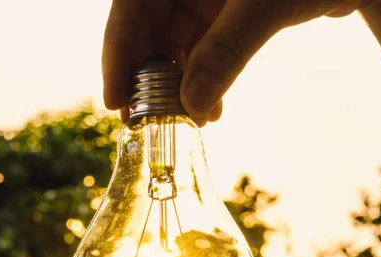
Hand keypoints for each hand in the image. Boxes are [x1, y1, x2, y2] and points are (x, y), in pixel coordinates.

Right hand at [102, 0, 373, 125]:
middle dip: (147, 78)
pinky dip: (203, 81)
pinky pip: (201, 52)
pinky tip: (211, 109)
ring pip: (174, 46)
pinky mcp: (224, 14)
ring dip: (178, 87)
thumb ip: (226, 53)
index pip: (130, 7)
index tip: (116, 100)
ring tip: (187, 120)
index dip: (118, 53)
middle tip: (146, 121)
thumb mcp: (264, 7)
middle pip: (146, 30)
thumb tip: (191, 108)